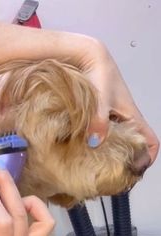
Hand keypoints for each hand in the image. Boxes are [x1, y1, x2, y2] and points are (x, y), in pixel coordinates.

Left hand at [78, 37, 158, 163]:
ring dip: (111, 156)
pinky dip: (97, 147)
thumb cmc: (99, 73)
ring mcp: (112, 121)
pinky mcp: (98, 119)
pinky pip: (103, 137)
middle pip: (134, 147)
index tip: (134, 170)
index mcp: (133, 117)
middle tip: (111, 177)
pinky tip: (85, 153)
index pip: (151, 142)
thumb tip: (96, 143)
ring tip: (97, 170)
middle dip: (126, 163)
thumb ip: (98, 119)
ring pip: (118, 144)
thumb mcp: (100, 97)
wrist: (86, 57)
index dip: (147, 158)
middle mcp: (125, 121)